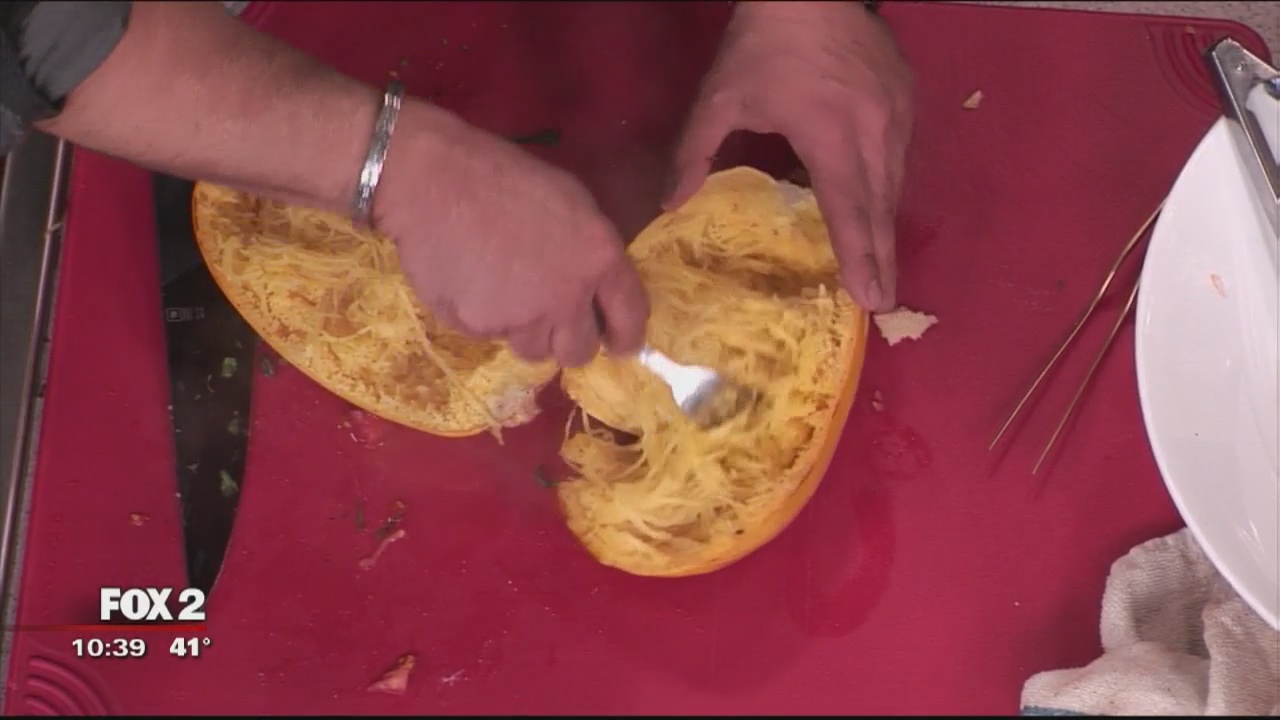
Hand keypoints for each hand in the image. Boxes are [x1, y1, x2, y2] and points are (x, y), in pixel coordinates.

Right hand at [373, 100, 649, 367]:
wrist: (434, 179)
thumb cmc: (503, 177)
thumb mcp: (570, 201)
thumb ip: (590, 251)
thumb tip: (596, 290)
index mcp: (599, 257)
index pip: (630, 318)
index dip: (625, 338)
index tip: (618, 345)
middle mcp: (567, 296)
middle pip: (578, 353)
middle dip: (566, 341)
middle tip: (548, 319)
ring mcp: (522, 317)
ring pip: (532, 349)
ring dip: (522, 330)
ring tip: (501, 289)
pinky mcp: (479, 328)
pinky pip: (488, 337)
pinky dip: (482, 318)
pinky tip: (470, 281)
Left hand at [667, 1, 913, 311]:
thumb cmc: (763, 42)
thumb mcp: (719, 97)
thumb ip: (694, 153)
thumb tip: (669, 205)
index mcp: (827, 134)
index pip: (846, 208)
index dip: (858, 255)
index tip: (870, 297)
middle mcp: (871, 130)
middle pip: (879, 207)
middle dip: (880, 257)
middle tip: (882, 301)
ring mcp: (894, 113)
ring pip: (894, 183)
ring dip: (886, 226)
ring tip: (881, 266)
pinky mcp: (905, 97)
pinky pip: (899, 156)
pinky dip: (888, 188)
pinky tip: (877, 209)